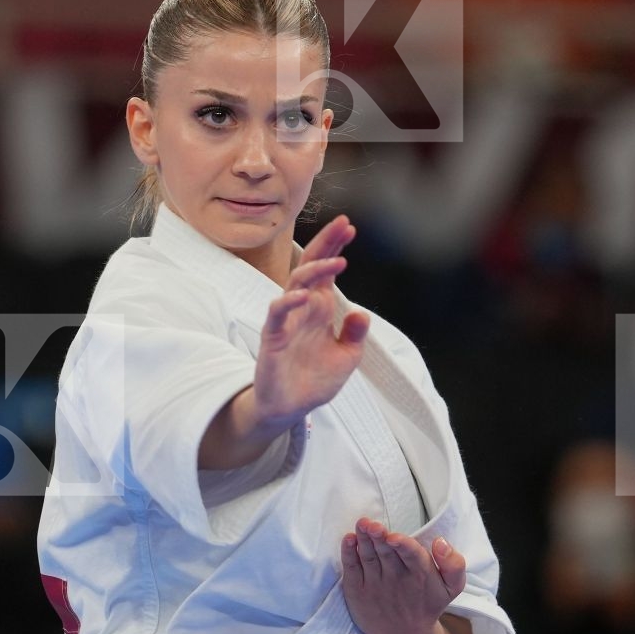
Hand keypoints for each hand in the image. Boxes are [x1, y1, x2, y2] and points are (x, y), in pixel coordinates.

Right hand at [251, 215, 369, 427]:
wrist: (290, 408)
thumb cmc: (314, 379)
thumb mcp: (346, 357)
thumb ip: (355, 334)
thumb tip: (362, 314)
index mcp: (320, 308)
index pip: (326, 269)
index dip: (336, 246)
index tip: (350, 227)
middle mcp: (302, 308)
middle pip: (311, 266)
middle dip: (326, 243)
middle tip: (344, 225)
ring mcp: (286, 320)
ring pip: (295, 284)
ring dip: (315, 270)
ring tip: (337, 261)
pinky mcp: (272, 337)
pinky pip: (278, 313)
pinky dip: (289, 302)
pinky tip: (305, 295)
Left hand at [341, 518, 466, 633]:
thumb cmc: (427, 603)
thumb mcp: (451, 588)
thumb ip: (454, 563)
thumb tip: (440, 542)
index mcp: (420, 575)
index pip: (412, 556)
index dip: (402, 545)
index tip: (393, 536)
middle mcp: (396, 580)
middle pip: (386, 552)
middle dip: (379, 537)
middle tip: (372, 525)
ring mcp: (375, 585)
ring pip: (368, 557)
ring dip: (364, 539)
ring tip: (362, 524)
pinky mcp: (358, 591)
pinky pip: (352, 569)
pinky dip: (348, 554)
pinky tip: (348, 539)